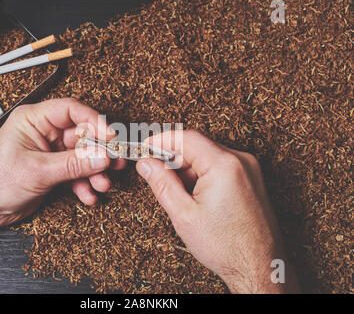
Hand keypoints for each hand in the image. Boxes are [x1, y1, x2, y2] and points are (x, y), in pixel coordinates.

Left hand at [0, 98, 124, 228]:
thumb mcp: (39, 170)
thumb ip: (74, 164)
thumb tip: (102, 157)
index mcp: (34, 120)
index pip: (71, 110)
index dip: (94, 121)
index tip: (111, 136)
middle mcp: (44, 132)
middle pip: (81, 135)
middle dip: (98, 152)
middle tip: (115, 162)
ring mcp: (49, 151)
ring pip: (81, 156)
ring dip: (94, 171)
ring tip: (103, 183)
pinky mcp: (52, 169)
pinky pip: (75, 172)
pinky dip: (83, 184)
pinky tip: (88, 195)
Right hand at [135, 130, 299, 292]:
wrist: (259, 267)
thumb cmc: (227, 247)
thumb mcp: (184, 215)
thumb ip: (162, 184)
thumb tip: (146, 164)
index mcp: (224, 165)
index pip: (187, 138)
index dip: (162, 140)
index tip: (146, 148)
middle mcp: (241, 161)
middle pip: (198, 146)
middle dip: (174, 159)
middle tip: (156, 175)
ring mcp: (249, 169)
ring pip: (208, 156)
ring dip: (188, 169)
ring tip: (181, 196)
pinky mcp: (251, 178)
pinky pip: (220, 166)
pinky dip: (203, 175)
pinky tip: (196, 197)